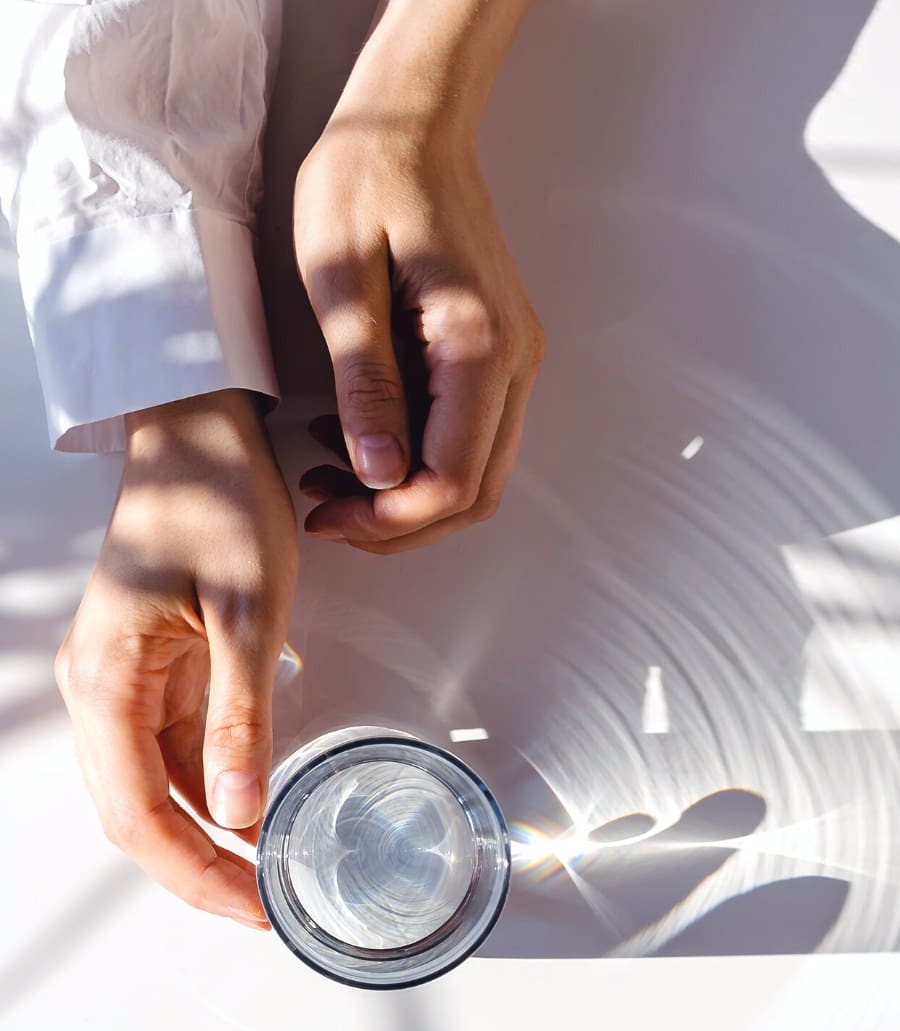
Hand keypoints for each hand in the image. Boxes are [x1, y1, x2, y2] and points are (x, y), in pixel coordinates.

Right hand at [54, 389, 298, 927]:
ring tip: (265, 874)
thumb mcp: (248, 614)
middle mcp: (98, 688)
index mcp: (106, 678)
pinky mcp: (150, 670)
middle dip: (197, 869)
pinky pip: (169, 752)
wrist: (199, 432)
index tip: (249, 908)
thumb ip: (240, 720)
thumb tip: (240, 813)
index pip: (137, 812)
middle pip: (134, 813)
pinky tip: (251, 813)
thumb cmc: (216, 499)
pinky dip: (208, 791)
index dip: (192, 873)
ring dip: (203, 837)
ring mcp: (120, 682)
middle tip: (264, 908)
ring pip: (150, 790)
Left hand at [292, 115, 545, 553]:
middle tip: (326, 513)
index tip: (326, 516)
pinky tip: (357, 441)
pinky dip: (417, 462)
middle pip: (475, 493)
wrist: (411, 118)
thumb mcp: (340, 276)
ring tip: (330, 480)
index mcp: (477, 343)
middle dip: (398, 522)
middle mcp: (513, 359)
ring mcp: (512, 357)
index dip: (389, 519)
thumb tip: (381, 474)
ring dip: (406, 497)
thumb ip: (365, 381)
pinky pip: (468, 437)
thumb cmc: (366, 175)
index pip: (452, 479)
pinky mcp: (497, 352)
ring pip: (476, 474)